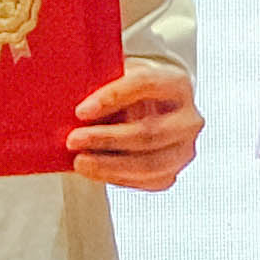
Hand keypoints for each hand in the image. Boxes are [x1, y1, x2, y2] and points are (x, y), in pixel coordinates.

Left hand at [66, 60, 202, 190]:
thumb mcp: (121, 78)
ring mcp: (184, 149)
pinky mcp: (172, 172)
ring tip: (80, 162)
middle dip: (107, 139)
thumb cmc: (132, 93)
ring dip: (109, 166)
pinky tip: (96, 172)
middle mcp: (188, 118)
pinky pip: (145, 181)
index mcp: (176, 84)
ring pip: (149, 164)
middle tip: (74, 140)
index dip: (112, 98)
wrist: (154, 111)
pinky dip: (117, 178)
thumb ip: (103, 85)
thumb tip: (71, 106)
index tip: (81, 111)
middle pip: (148, 132)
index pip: (146, 86)